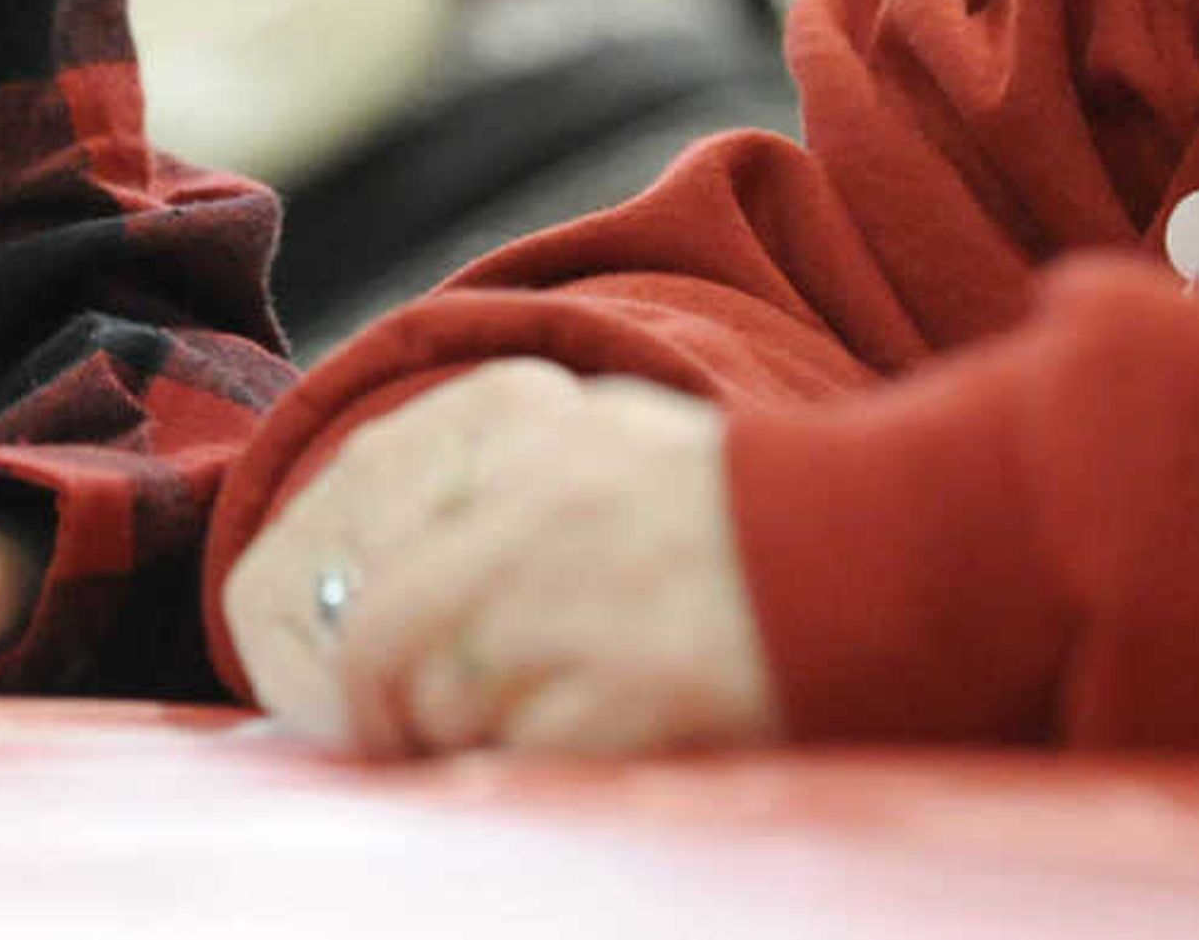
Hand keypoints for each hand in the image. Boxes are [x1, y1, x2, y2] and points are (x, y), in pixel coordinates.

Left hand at [220, 358, 777, 756]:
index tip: (330, 652)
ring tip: (511, 725)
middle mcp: (530, 509)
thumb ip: (494, 470)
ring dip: (453, 737)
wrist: (877, 546)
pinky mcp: (625, 693)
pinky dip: (520, 770)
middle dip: (367, 705)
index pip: (355, 513)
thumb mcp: (602, 431)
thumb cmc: (733, 502)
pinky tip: (568, 744)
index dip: (321, 600)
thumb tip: (378, 555)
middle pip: (378, 632)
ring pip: (440, 703)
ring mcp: (575, 603)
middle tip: (383, 740)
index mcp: (519, 429)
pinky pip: (516, 759)